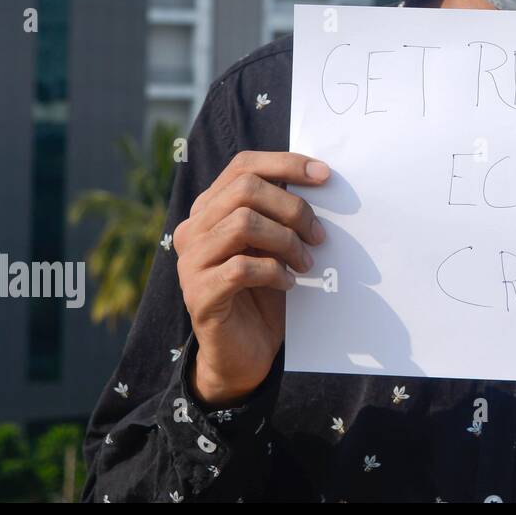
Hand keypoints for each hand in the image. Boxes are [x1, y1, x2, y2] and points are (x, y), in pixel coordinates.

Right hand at [174, 152, 329, 405]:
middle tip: (318, 235)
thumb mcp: (274, 243)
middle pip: (245, 190)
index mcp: (209, 209)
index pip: (243, 165)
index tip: (325, 175)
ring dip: (287, 241)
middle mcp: (193, 229)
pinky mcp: (199, 294)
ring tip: (306, 262)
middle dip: (292, 207)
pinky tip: (289, 283)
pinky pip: (241, 268)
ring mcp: (190, 262)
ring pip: (243, 224)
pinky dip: (275, 272)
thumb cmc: (264, 291)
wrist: (245, 350)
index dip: (285, 163)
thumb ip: (282, 212)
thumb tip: (320, 178)